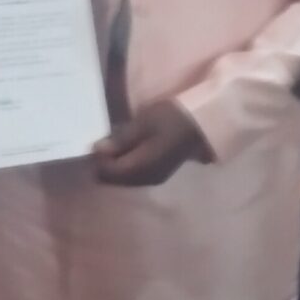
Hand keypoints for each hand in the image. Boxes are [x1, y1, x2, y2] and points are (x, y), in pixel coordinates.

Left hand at [92, 101, 212, 186]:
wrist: (202, 123)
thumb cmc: (172, 119)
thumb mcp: (143, 124)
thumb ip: (120, 140)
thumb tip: (96, 150)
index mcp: (141, 169)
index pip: (107, 172)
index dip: (98, 157)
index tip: (99, 138)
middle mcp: (146, 180)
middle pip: (114, 179)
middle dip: (105, 162)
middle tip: (106, 140)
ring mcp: (154, 178)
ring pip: (123, 178)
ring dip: (115, 163)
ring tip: (116, 142)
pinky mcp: (159, 173)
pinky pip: (133, 174)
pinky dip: (126, 164)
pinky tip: (129, 148)